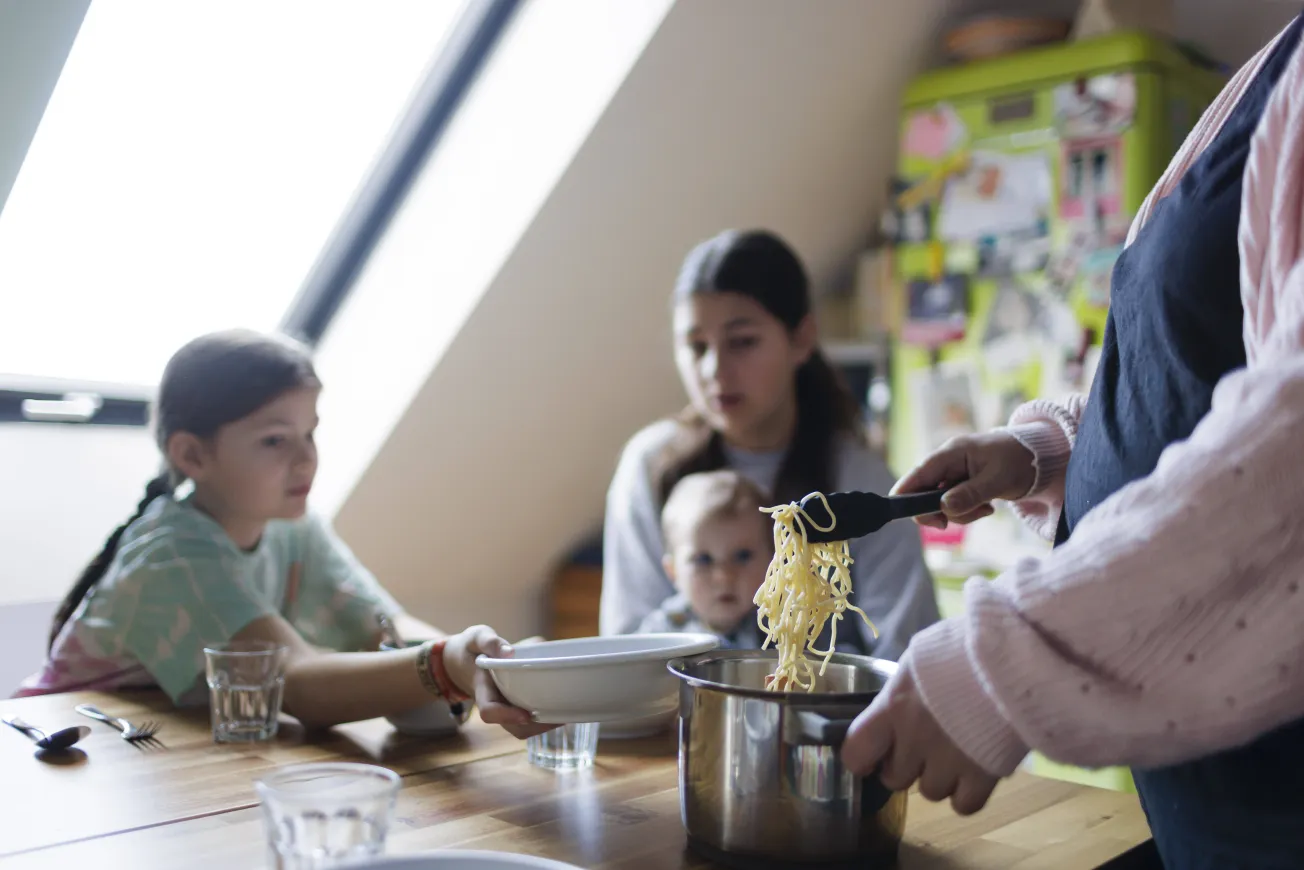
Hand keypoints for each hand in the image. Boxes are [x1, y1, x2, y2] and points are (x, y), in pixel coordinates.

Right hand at [442, 625, 552, 738]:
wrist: (461, 662)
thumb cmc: (470, 648)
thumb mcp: (475, 637)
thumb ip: (489, 641)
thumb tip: (510, 651)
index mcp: (481, 688)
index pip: (489, 711)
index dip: (507, 716)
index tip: (526, 714)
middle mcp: (493, 704)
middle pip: (512, 727)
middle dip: (536, 727)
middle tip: (562, 716)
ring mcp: (503, 709)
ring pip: (522, 729)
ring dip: (543, 726)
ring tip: (567, 712)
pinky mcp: (511, 707)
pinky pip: (526, 722)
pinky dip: (543, 718)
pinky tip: (561, 706)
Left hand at [841, 664, 997, 814]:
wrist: (1012, 656)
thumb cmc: (960, 649)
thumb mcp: (917, 661)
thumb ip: (900, 693)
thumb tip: (891, 711)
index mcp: (893, 707)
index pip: (856, 752)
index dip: (862, 759)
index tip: (872, 757)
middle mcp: (915, 740)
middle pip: (895, 778)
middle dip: (906, 766)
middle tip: (923, 747)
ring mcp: (949, 761)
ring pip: (931, 792)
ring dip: (939, 778)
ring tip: (955, 753)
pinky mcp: (984, 775)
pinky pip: (964, 804)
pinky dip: (967, 794)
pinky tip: (974, 772)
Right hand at [891, 431, 1034, 527]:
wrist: (1038, 458)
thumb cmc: (1019, 460)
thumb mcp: (997, 479)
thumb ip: (970, 494)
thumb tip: (944, 508)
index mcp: (951, 453)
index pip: (919, 473)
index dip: (905, 492)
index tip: (899, 512)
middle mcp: (947, 463)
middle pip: (925, 493)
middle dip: (941, 510)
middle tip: (959, 519)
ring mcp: (953, 475)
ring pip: (940, 504)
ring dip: (961, 513)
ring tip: (986, 508)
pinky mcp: (961, 486)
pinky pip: (954, 505)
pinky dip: (968, 511)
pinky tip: (987, 506)